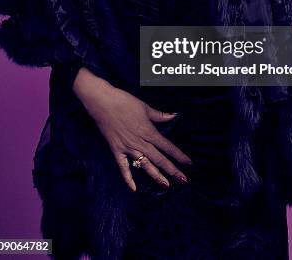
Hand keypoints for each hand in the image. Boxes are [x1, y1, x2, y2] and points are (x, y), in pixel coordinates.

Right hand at [73, 68, 191, 192]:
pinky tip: (134, 189)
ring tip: (166, 185)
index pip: (167, 146)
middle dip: (172, 170)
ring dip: (156, 175)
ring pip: (145, 165)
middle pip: (159, 159)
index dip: (179, 155)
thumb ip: (159, 115)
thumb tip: (173, 115)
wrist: (103, 102)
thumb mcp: (144, 107)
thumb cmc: (124, 102)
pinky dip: (128, 178)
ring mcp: (128, 148)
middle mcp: (140, 142)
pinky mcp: (116, 150)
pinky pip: (123, 167)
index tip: (189, 163)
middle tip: (184, 180)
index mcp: (148, 131)